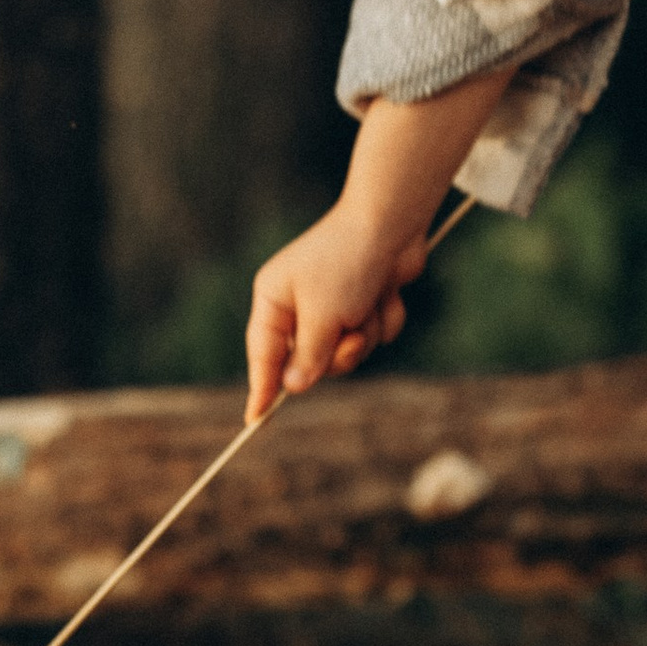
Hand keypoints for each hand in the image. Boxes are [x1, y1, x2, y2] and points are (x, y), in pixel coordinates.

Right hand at [245, 72, 509, 417]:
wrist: (392, 224)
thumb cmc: (348, 262)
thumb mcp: (323, 315)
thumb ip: (308, 357)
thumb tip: (294, 388)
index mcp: (274, 299)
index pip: (263, 354)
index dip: (261, 388)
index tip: (254, 421)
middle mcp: (299, 304)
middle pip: (312, 362)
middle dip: (339, 353)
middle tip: (351, 332)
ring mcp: (333, 305)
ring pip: (348, 353)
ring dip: (365, 335)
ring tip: (371, 305)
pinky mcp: (363, 304)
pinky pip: (373, 336)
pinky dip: (383, 320)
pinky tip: (386, 293)